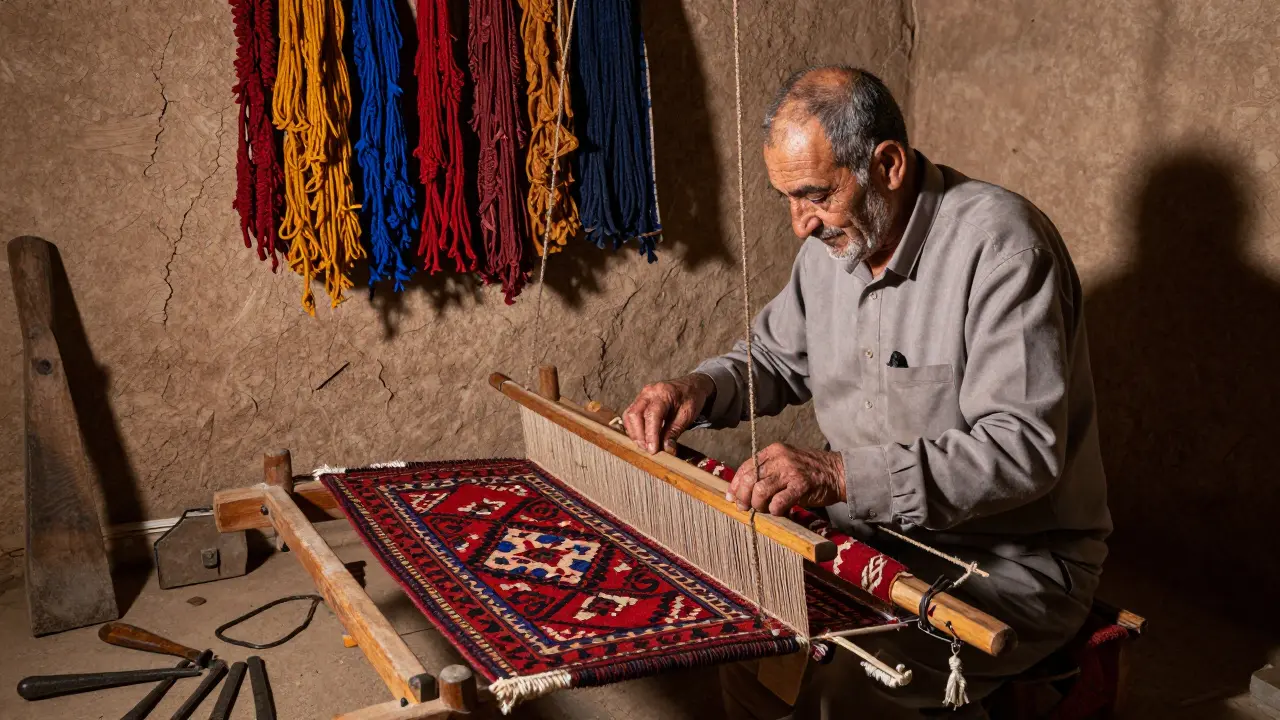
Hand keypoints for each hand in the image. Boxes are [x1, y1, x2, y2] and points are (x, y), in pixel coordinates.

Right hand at [622, 373, 715, 453]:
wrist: (691, 386)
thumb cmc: (691, 398)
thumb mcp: (687, 415)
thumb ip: (674, 432)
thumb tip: (666, 450)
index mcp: (664, 393)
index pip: (651, 415)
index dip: (650, 435)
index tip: (653, 450)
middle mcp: (649, 392)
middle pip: (634, 415)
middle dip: (639, 436)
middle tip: (649, 450)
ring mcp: (642, 396)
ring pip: (629, 416)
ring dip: (635, 434)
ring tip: (646, 446)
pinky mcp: (639, 402)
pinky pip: (630, 416)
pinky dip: (634, 429)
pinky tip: (643, 439)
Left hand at [728, 443, 845, 514]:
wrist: (838, 472)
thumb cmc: (810, 471)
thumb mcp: (785, 463)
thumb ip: (766, 471)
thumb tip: (742, 489)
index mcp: (773, 450)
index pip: (746, 467)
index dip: (736, 484)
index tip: (731, 497)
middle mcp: (779, 458)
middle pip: (750, 479)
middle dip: (743, 497)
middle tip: (745, 507)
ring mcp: (790, 471)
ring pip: (760, 491)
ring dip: (758, 505)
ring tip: (765, 509)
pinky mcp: (801, 486)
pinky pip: (778, 502)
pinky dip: (774, 510)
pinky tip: (779, 511)